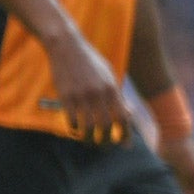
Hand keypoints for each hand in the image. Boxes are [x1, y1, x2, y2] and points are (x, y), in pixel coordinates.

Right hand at [44, 28, 127, 142]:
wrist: (67, 46)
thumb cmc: (90, 62)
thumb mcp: (109, 76)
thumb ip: (118, 95)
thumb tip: (128, 113)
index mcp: (112, 88)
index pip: (123, 117)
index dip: (125, 134)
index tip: (125, 145)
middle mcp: (98, 93)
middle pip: (105, 125)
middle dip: (106, 141)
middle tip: (105, 146)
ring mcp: (81, 95)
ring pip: (88, 126)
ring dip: (90, 139)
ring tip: (91, 142)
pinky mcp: (65, 96)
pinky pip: (72, 119)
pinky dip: (75, 129)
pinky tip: (76, 130)